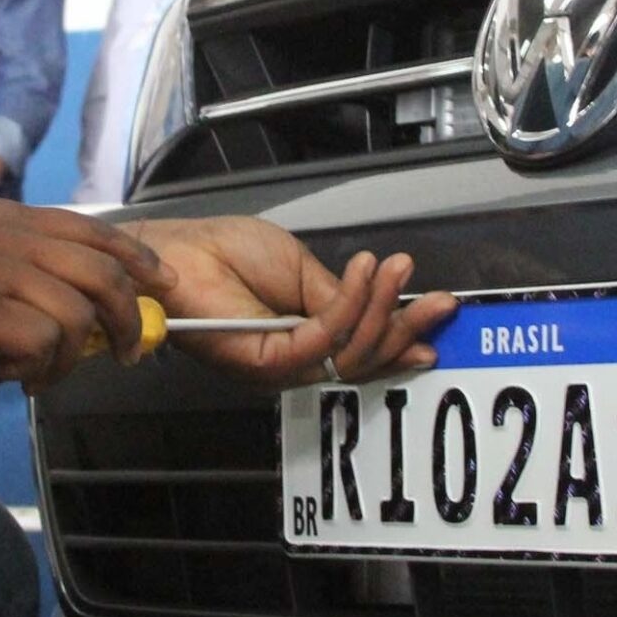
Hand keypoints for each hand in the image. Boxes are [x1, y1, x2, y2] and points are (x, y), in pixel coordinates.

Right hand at [0, 200, 175, 390]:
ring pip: (78, 315)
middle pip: (103, 274)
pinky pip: (41, 343)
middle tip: (126, 352)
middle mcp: (11, 240)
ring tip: (51, 377)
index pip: (94, 231)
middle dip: (127, 319)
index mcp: (7, 218)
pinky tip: (25, 379)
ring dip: (77, 357)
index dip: (136, 258)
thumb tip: (28, 288)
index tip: (159, 282)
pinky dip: (44, 368)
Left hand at [131, 216, 456, 387]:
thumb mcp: (300, 268)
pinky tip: (366, 272)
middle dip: (404, 327)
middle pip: (363, 359)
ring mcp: (280, 365)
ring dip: (381, 308)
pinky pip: (323, 339)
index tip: (437, 309)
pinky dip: (350, 306)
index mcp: (302, 337)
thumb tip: (381, 308)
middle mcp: (294, 360)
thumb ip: (339, 296)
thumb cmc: (223, 253)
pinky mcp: (266, 361)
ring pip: (349, 353)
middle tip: (439, 298)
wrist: (178, 251)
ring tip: (396, 268)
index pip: (361, 346)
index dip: (400, 332)